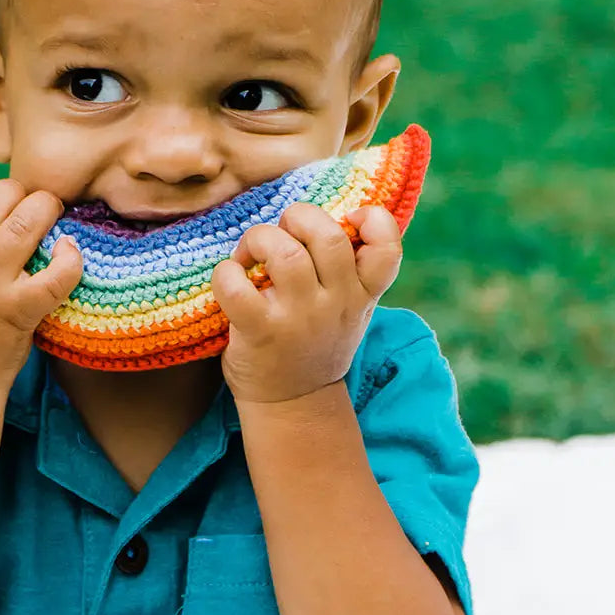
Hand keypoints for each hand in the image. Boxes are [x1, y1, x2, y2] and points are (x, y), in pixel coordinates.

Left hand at [210, 203, 402, 403]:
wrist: (292, 402)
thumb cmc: (315, 338)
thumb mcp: (349, 307)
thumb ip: (351, 268)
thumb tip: (340, 211)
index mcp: (361, 293)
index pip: (388, 249)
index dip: (374, 221)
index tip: (351, 218)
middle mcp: (336, 304)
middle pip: (328, 237)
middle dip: (299, 216)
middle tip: (283, 231)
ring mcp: (299, 319)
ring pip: (285, 253)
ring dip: (259, 238)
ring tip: (251, 254)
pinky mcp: (261, 332)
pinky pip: (237, 287)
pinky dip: (226, 273)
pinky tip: (230, 278)